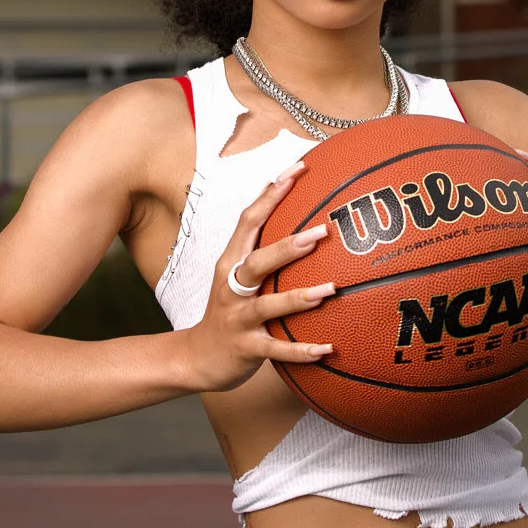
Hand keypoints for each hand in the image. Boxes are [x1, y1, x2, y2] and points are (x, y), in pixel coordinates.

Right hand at [179, 160, 335, 392]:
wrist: (197, 358)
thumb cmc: (229, 310)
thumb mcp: (237, 276)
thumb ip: (263, 249)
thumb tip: (296, 212)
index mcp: (231, 263)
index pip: (249, 221)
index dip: (272, 194)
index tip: (299, 170)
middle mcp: (232, 288)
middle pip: (257, 261)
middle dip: (288, 246)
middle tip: (322, 232)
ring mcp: (238, 319)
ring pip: (267, 305)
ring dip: (299, 297)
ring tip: (330, 290)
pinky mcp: (246, 349)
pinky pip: (276, 349)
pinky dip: (301, 350)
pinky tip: (328, 348)